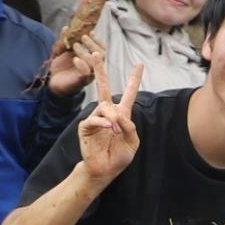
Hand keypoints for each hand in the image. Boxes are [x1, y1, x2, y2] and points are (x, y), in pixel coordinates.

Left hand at [44, 29, 98, 100]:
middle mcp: (93, 66)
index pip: (102, 48)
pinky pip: (86, 73)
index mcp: (91, 58)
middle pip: (101, 54)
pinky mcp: (80, 81)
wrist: (53, 82)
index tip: (90, 32)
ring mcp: (88, 74)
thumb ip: (65, 40)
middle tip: (82, 37)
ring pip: (94, 63)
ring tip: (74, 46)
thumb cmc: (61, 67)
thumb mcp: (63, 50)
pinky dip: (82, 65)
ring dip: (85, 52)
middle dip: (92, 44)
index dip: (98, 40)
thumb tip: (66, 27)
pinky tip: (75, 60)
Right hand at [78, 64, 143, 184]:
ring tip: (115, 129)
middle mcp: (108, 113)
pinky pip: (94, 119)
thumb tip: (119, 115)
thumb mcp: (133, 143)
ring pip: (104, 106)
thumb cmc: (119, 156)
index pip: (129, 93)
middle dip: (100, 71)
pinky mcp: (85, 127)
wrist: (104, 170)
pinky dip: (102, 122)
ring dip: (112, 116)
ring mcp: (96, 118)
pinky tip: (109, 127)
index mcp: (122, 115)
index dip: (134, 79)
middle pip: (104, 87)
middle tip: (96, 54)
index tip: (139, 64)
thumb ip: (130, 128)